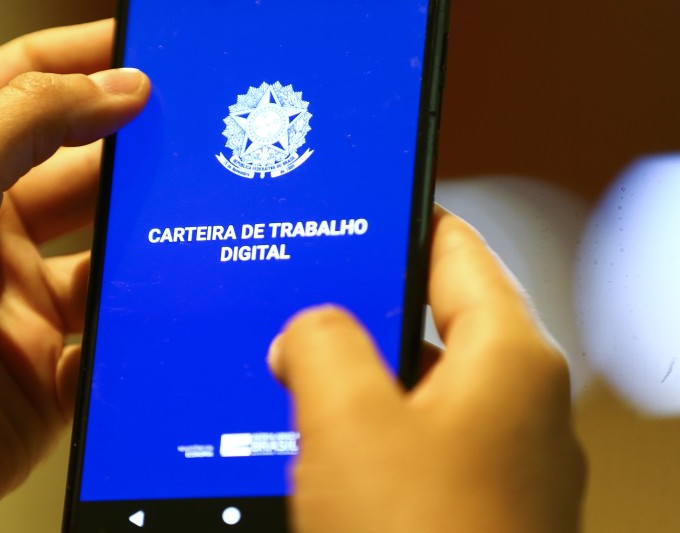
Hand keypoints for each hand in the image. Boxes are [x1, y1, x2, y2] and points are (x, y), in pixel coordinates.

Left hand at [0, 21, 148, 531]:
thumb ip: (31, 121)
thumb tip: (118, 88)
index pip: (22, 85)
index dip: (84, 59)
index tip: (146, 49)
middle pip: (80, 165)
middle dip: (134, 148)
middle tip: (193, 131)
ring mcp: (20, 294)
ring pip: (109, 248)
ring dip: (145, 235)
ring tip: (189, 213)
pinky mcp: (51, 359)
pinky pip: (114, 328)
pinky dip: (138, 318)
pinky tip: (157, 302)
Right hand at [270, 206, 585, 532]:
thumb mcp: (348, 420)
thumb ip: (320, 345)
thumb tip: (307, 332)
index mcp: (511, 360)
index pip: (458, 249)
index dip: (404, 220)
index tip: (366, 203)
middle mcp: (520, 406)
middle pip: (435, 323)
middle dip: (364, 316)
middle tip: (306, 305)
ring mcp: (503, 460)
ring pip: (418, 392)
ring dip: (361, 389)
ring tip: (302, 388)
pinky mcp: (475, 504)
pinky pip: (416, 447)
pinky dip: (373, 441)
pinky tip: (326, 459)